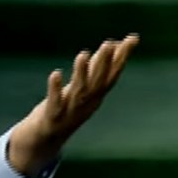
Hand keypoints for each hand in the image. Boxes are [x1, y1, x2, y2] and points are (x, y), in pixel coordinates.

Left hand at [8, 33, 138, 177]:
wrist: (46, 139)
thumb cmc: (67, 107)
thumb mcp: (84, 87)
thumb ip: (97, 67)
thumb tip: (113, 44)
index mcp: (96, 95)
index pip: (112, 74)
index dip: (122, 57)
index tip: (131, 38)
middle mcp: (87, 103)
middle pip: (98, 82)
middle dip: (104, 63)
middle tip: (109, 43)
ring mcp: (71, 111)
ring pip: (79, 91)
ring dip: (82, 73)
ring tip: (83, 54)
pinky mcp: (52, 116)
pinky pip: (55, 102)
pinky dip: (55, 88)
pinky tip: (55, 73)